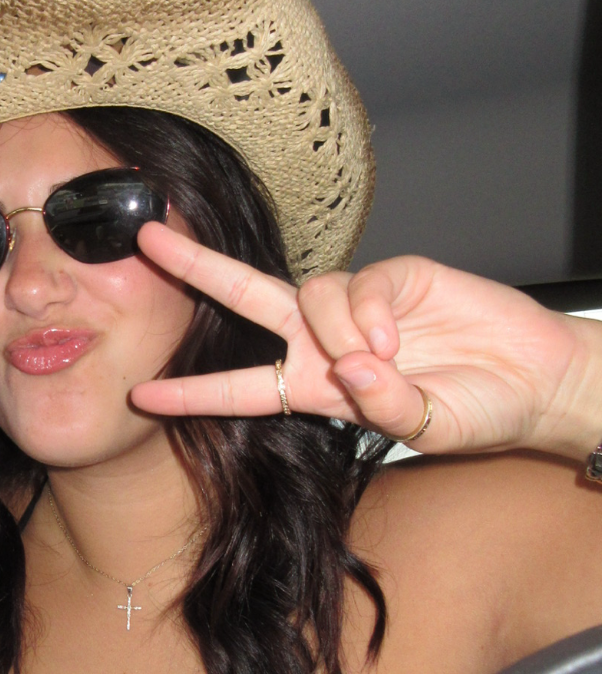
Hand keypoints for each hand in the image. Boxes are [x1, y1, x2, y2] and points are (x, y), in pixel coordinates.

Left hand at [131, 225, 599, 459]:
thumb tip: (351, 367)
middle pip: (245, 299)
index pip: (242, 388)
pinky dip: (370, 314)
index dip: (193, 392)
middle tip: (148, 243)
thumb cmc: (476, 411)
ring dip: (337, 330)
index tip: (141, 395)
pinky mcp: (397, 274)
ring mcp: (358, 307)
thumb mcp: (425, 429)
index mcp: (318, 388)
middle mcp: (326, 342)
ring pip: (310, 295)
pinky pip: (359, 285)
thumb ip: (384, 408)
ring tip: (381, 361)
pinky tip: (395, 339)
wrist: (532, 380)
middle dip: (196, 269)